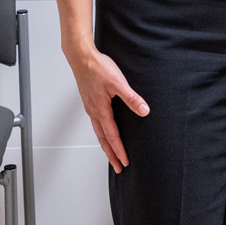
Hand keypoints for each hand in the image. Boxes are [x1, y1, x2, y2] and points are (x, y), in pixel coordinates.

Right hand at [67, 43, 146, 172]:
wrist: (81, 57)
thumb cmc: (97, 68)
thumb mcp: (118, 82)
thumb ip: (131, 98)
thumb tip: (144, 111)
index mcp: (101, 110)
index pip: (112, 136)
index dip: (119, 150)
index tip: (124, 162)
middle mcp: (94, 112)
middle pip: (103, 139)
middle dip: (111, 154)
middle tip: (118, 168)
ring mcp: (90, 107)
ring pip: (98, 132)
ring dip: (106, 145)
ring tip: (112, 155)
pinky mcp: (90, 102)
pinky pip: (96, 123)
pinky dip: (102, 133)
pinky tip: (105, 132)